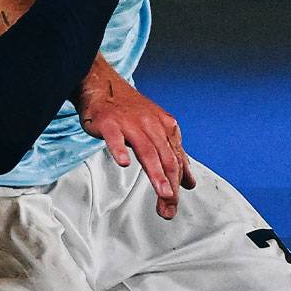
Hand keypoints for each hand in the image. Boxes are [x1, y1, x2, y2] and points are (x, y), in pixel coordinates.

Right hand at [77, 65, 195, 219]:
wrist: (102, 85)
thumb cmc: (129, 110)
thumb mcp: (157, 129)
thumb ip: (172, 155)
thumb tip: (188, 182)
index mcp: (165, 127)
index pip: (176, 159)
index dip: (178, 183)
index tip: (174, 203)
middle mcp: (151, 124)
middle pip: (165, 157)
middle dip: (170, 184)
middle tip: (169, 205)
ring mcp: (130, 123)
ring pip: (146, 150)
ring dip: (156, 173)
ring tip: (162, 192)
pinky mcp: (109, 123)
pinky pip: (115, 138)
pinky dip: (119, 150)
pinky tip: (122, 163)